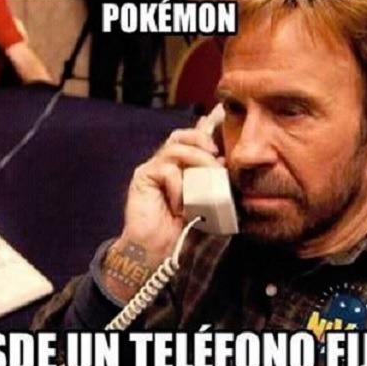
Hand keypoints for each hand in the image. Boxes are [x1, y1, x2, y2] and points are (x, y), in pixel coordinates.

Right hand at [103, 120, 222, 301]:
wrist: (159, 251)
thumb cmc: (184, 231)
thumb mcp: (208, 205)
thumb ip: (214, 183)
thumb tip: (223, 160)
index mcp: (183, 168)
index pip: (193, 140)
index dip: (206, 126)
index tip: (221, 114)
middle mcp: (167, 164)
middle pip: (183, 136)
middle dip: (202, 140)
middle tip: (216, 155)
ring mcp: (154, 169)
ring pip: (176, 148)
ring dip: (195, 163)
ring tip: (202, 185)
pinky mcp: (143, 176)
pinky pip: (166, 169)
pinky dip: (178, 186)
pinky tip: (179, 205)